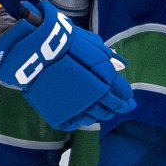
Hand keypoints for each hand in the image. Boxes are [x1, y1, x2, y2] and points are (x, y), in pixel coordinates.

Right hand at [0, 0, 133, 130]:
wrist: (36, 53)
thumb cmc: (65, 43)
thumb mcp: (91, 43)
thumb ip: (108, 55)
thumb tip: (122, 64)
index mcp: (104, 80)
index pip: (121, 94)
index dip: (126, 98)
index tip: (129, 99)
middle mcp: (94, 97)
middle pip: (110, 107)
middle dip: (117, 107)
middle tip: (120, 107)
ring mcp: (76, 108)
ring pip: (95, 117)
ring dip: (102, 114)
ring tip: (104, 112)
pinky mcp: (60, 114)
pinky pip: (76, 122)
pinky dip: (83, 119)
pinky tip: (85, 116)